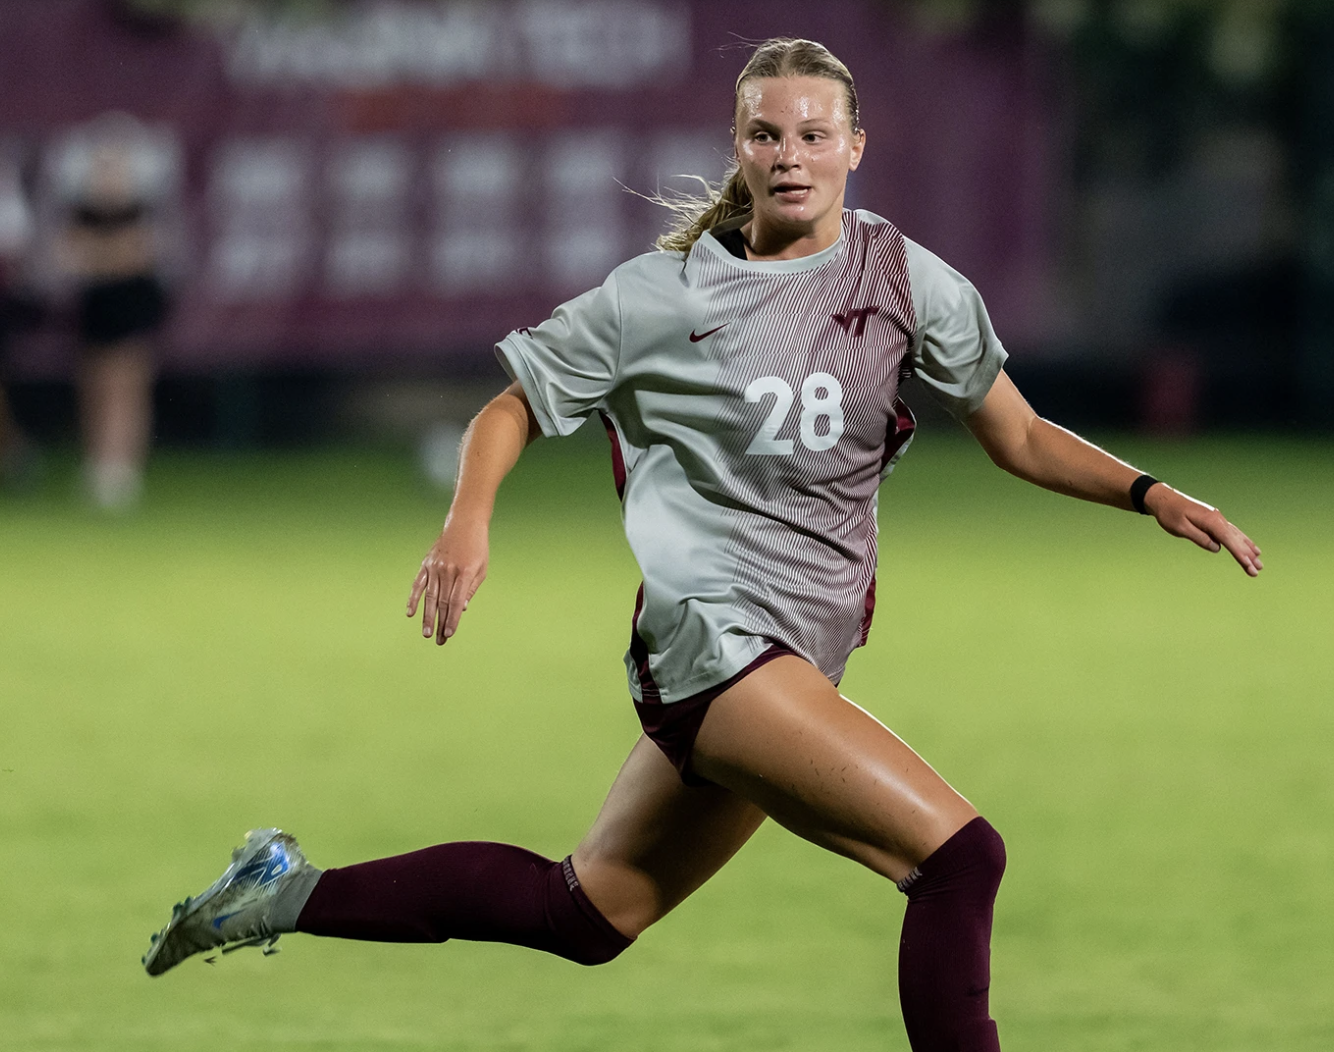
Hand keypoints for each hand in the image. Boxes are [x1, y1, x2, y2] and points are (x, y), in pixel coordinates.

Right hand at [406, 519, 488, 643]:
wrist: (464, 523)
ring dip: (427, 616)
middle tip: (439, 641)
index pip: (456, 601)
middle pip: (442, 602)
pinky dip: (414, 598)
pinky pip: (418, 584)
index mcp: (465, 572)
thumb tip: (461, 609)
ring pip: (430, 596)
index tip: (449, 634)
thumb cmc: (477, 548)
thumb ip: (470, 589)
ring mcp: (435, 567)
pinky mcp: (426, 563)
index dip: (452, 619)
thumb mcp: (482, 568)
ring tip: (426, 633)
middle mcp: (448, 570)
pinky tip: (411, 612)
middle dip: (440, 623)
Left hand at [1144, 484, 1262, 576]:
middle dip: (1247, 555)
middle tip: (1258, 570)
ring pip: (1236, 536)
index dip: (1239, 553)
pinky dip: (1242, 540)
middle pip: (1236, 539)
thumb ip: (1199, 538)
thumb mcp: (1181, 528)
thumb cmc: (1170, 514)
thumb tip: (1217, 548)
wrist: (1164, 499)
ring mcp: (1217, 518)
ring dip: (1248, 549)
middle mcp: (1218, 518)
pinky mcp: (1214, 520)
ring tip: (1259, 561)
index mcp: (1210, 520)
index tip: (1249, 565)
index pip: (1228, 540)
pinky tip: (1250, 547)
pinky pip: (1232, 532)